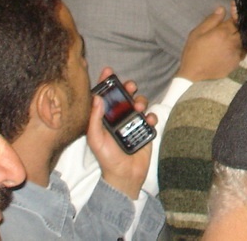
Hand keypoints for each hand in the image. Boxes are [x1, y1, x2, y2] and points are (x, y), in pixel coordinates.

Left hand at [86, 68, 153, 199]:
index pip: (105, 97)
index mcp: (105, 119)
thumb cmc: (107, 159)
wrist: (125, 175)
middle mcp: (119, 118)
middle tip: (129, 86)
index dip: (106, 83)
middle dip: (128, 88)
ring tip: (138, 108)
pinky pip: (151, 116)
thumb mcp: (96, 140)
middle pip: (125, 96)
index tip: (108, 71)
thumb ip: (94, 120)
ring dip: (140, 101)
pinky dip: (151, 115)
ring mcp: (133, 123)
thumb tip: (96, 98)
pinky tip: (148, 120)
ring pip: (139, 103)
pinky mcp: (145, 129)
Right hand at [176, 6, 241, 81]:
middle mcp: (233, 42)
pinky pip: (244, 51)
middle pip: (243, 28)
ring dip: (242, 34)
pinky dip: (242, 46)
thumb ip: (211, 20)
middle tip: (234, 21)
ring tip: (235, 33)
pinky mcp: (237, 62)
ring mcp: (236, 53)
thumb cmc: (193, 53)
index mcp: (223, 33)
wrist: (194, 76)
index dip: (236, 12)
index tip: (234, 7)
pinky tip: (235, 45)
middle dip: (240, 23)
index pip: (236, 19)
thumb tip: (222, 8)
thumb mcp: (197, 33)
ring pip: (245, 39)